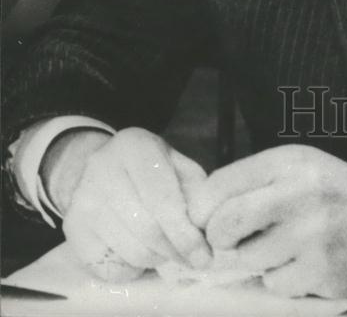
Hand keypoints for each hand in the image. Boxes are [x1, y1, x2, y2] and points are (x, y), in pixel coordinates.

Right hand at [47, 127, 211, 282]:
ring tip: (166, 252)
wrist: (96, 168)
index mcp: (134, 145)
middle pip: (147, 228)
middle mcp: (103, 168)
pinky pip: (110, 267)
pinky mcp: (72, 227)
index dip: (185, 232)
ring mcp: (83, 199)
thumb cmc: (147, 169)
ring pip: (131, 251)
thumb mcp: (175, 164)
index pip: (163, 198)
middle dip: (174, 250)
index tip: (203, 254)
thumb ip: (194, 189)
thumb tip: (207, 226)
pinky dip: (133, 268)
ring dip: (156, 260)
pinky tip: (140, 252)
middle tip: (190, 259)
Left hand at [186, 144, 346, 297]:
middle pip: (224, 225)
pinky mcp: (320, 273)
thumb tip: (204, 212)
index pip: (220, 185)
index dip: (203, 208)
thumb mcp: (299, 166)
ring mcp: (310, 237)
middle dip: (218, 237)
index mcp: (289, 163)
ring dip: (258, 257)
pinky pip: (275, 284)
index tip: (207, 218)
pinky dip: (283, 277)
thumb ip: (255, 180)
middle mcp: (298, 196)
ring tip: (285, 244)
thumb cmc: (337, 191)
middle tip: (230, 239)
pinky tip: (305, 261)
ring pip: (249, 259)